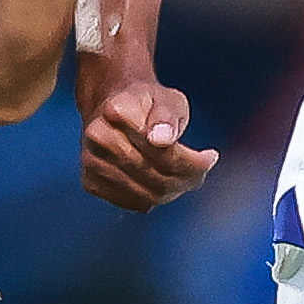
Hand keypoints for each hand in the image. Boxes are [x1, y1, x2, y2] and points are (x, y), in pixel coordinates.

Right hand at [76, 58, 217, 211]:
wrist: (113, 108)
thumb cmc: (147, 103)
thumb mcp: (167, 99)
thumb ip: (167, 116)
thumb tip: (161, 139)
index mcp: (115, 109)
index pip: (160, 149)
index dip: (191, 160)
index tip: (211, 157)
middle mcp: (97, 137)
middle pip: (154, 175)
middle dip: (187, 178)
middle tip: (203, 169)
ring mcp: (91, 162)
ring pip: (147, 194)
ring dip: (175, 190)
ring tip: (189, 177)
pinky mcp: (91, 183)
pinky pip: (135, 204)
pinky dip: (156, 199)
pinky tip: (166, 183)